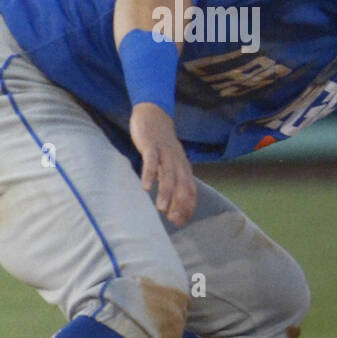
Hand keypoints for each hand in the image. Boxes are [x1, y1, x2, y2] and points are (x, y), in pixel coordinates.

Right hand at [129, 103, 196, 225]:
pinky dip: (149, 174)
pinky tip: (145, 186)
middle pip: (182, 186)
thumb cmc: (162, 144)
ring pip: (168, 175)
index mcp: (184, 168)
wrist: (154, 115)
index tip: (179, 222)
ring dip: (165, 193)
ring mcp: (165, 153)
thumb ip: (171, 179)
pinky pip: (151, 161)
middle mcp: (178, 162)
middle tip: (172, 220)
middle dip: (179, 205)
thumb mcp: (171, 162)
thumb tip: (169, 202)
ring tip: (161, 209)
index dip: (187, 207)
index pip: (191, 191)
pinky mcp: (151, 145)